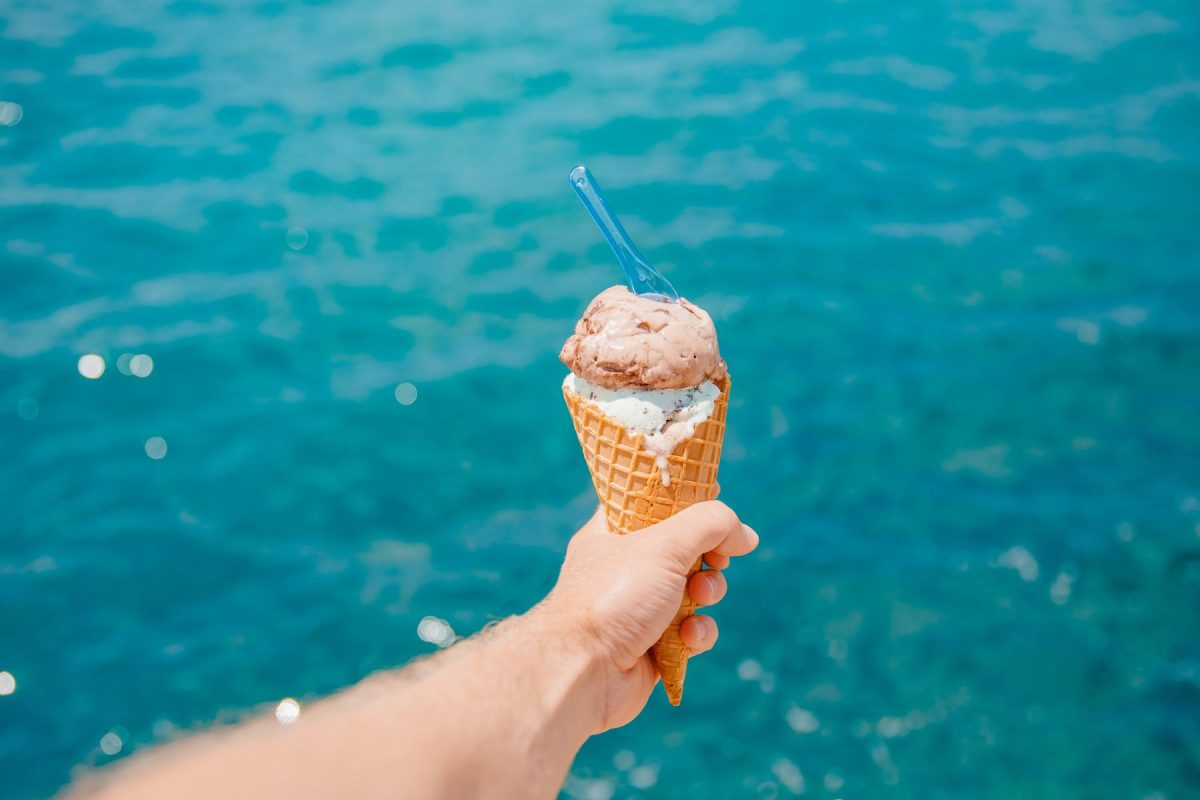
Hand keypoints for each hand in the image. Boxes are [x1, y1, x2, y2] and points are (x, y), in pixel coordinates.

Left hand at [542, 501, 758, 731]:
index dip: (684, 499)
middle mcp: (623, 569)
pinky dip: (697, 634)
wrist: (584, 673)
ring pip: (694, 592)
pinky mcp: (653, 647)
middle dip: (709, 556)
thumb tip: (746, 535)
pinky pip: (691, 633)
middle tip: (714, 559)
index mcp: (612, 534)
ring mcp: (638, 609)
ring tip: (699, 599)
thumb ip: (711, 525)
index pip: (650, 502)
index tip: (712, 498)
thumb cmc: (614, 597)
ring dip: (708, 594)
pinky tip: (688, 638)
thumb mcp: (665, 544)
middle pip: (684, 549)